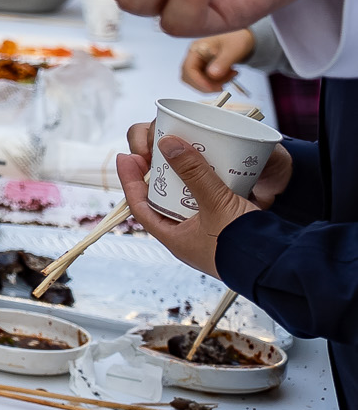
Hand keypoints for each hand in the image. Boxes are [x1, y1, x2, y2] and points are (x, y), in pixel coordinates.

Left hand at [113, 135, 265, 279]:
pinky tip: (213, 172)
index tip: (126, 157)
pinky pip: (209, 204)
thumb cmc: (244, 243)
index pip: (140, 206)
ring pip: (187, 202)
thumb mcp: (216, 203)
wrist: (282, 266)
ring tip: (183, 158)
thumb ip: (194, 173)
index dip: (130, 181)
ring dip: (185, 181)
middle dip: (159, 178)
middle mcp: (188, 238)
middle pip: (163, 203)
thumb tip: (167, 142)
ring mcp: (208, 235)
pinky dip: (207, 187)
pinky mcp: (228, 229)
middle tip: (158, 154)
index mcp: (175, 239)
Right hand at [180, 31, 255, 93]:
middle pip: (189, 77)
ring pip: (197, 81)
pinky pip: (206, 81)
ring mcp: (199, 63)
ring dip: (213, 84)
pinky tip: (228, 76)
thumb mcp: (233, 50)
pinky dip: (217, 83)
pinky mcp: (204, 68)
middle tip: (223, 85)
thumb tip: (212, 75)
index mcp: (197, 48)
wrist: (242, 37)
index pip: (188, 69)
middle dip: (206, 85)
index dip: (198, 81)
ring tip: (230, 76)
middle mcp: (194, 56)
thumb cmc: (237, 38)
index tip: (213, 88)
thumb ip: (222, 62)